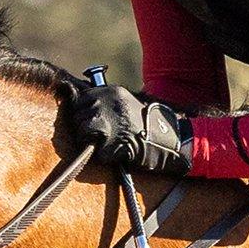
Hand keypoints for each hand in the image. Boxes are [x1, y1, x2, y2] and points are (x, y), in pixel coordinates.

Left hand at [52, 71, 194, 186]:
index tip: (92, 122)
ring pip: (84, 133)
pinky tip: (118, 153)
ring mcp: (111, 121)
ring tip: (108, 145)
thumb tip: (77, 104)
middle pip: (78, 117)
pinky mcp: (115, 141)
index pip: (79, 100)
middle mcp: (108, 103)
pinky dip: (106, 157)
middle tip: (101, 137)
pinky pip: (98, 153)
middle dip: (85, 129)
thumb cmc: (146, 124)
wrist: (171, 140)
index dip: (82, 114)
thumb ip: (104, 102)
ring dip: (92, 142)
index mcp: (111, 91)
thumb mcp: (125, 104)